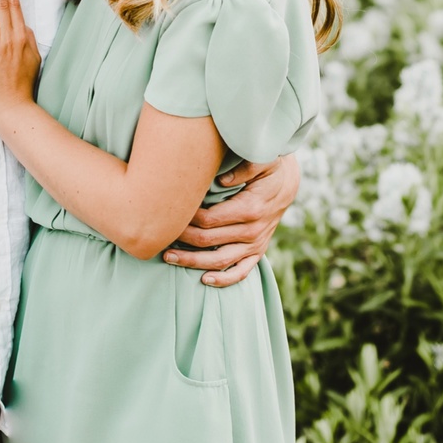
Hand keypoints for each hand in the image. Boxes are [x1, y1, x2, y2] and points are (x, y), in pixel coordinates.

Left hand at [163, 151, 299, 286]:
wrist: (286, 183)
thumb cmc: (267, 168)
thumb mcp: (261, 161)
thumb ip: (243, 168)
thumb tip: (221, 180)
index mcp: (250, 209)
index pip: (209, 220)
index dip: (185, 219)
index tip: (167, 214)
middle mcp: (252, 231)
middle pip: (208, 241)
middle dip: (181, 239)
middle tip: (157, 236)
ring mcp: (255, 244)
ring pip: (220, 260)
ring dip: (192, 262)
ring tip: (168, 258)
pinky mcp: (257, 251)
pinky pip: (241, 272)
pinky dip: (224, 279)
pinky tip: (204, 280)